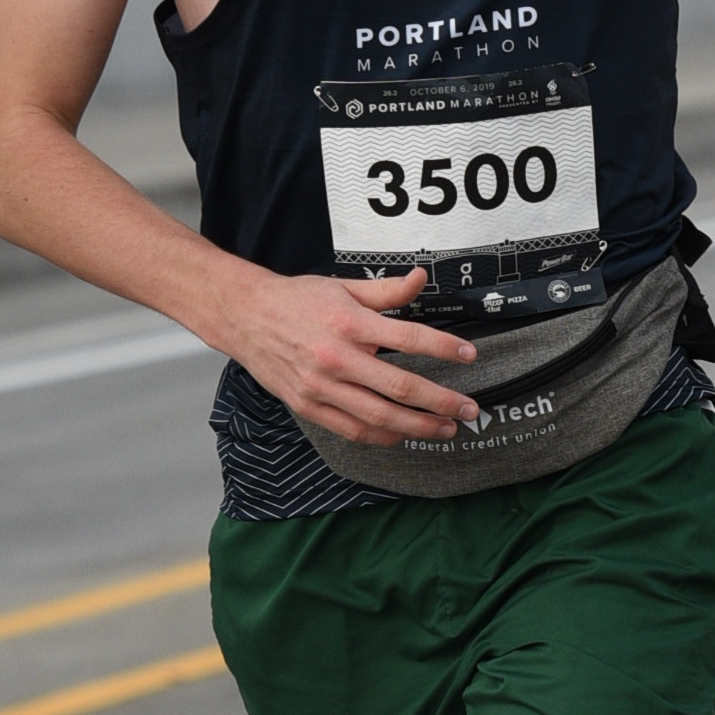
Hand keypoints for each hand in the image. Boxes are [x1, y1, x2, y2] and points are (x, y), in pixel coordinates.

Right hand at [234, 263, 480, 443]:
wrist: (245, 316)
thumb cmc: (295, 300)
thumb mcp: (343, 286)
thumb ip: (386, 290)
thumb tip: (420, 278)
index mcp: (349, 323)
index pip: (409, 338)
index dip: (444, 349)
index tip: (469, 356)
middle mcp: (336, 357)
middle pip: (400, 387)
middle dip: (441, 401)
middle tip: (468, 410)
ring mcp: (321, 386)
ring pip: (379, 416)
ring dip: (418, 427)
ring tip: (445, 429)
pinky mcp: (308, 406)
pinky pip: (352, 430)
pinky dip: (382, 436)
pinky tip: (403, 435)